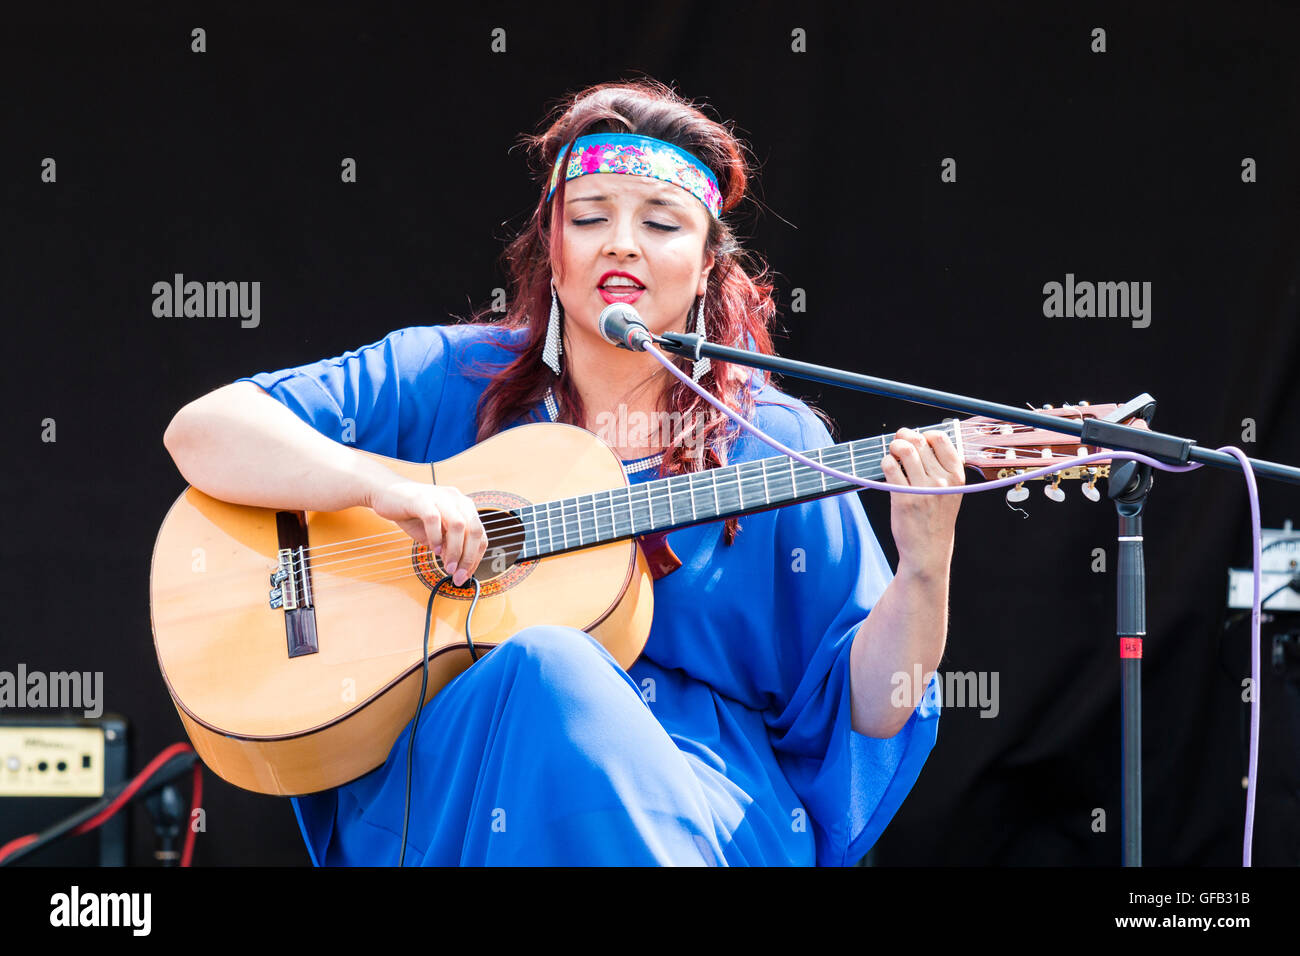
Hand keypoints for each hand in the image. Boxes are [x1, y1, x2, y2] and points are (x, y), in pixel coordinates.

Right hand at [369, 480, 486, 585]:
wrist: (387, 493)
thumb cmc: (413, 513)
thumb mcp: (435, 533)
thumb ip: (448, 545)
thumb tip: (457, 567)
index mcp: (464, 507)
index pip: (479, 535)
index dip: (475, 557)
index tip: (465, 575)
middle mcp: (456, 499)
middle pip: (474, 530)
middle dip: (469, 557)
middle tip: (458, 575)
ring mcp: (440, 497)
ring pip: (459, 526)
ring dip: (455, 550)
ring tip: (447, 566)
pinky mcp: (421, 499)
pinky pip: (434, 519)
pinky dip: (436, 537)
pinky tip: (433, 549)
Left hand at [879, 427, 964, 581]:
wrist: (928, 551)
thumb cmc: (936, 519)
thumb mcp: (951, 492)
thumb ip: (941, 468)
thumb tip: (920, 440)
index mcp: (956, 476)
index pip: (940, 438)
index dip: (924, 434)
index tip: (916, 439)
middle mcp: (941, 481)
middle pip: (918, 441)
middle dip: (903, 437)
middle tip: (897, 442)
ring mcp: (922, 490)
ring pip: (903, 450)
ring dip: (893, 447)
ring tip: (891, 453)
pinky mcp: (903, 498)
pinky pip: (890, 467)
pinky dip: (885, 462)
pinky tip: (887, 467)